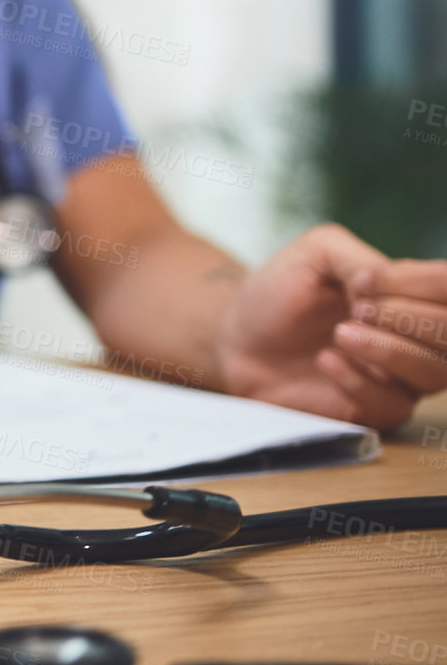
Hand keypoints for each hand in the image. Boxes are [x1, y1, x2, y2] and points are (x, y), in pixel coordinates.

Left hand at [215, 224, 446, 428]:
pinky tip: (326, 361)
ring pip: (435, 373)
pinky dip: (359, 381)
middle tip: (358, 309)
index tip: (367, 281)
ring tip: (341, 334)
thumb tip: (384, 280)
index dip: (425, 283)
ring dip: (389, 351)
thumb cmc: (278, 294)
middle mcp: (417, 336)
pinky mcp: (374, 409)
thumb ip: (356, 259)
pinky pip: (392, 404)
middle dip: (413, 319)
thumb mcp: (314, 255)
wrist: (238, 340)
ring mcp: (400, 376)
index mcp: (411, 294)